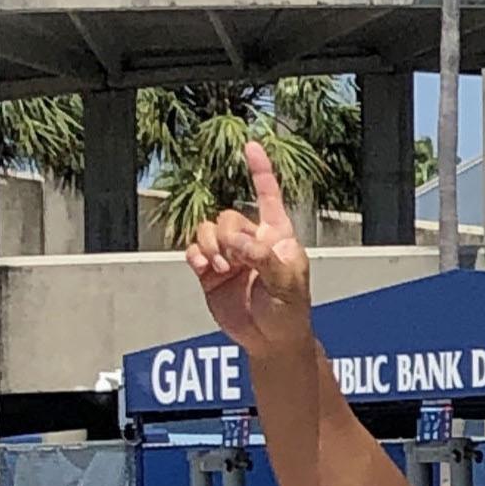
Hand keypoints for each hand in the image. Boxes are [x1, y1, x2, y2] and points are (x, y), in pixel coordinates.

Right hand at [184, 140, 313, 362]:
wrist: (271, 340)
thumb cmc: (289, 311)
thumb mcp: (287, 285)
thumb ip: (264, 259)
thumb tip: (239, 242)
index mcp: (278, 237)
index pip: (269, 196)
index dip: (260, 171)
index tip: (251, 145)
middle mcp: (252, 241)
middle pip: (228, 217)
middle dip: (226, 236)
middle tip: (234, 262)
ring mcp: (230, 256)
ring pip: (207, 230)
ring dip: (209, 246)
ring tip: (220, 269)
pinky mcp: (211, 272)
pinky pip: (194, 250)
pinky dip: (195, 256)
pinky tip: (204, 270)